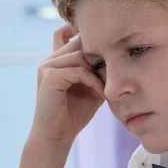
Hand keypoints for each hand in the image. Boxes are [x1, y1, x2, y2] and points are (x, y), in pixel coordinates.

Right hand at [30, 24, 104, 145]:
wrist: (57, 136)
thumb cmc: (74, 114)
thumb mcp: (91, 87)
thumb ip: (98, 71)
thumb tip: (119, 56)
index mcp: (57, 60)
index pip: (68, 32)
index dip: (89, 37)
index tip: (110, 53)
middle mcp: (50, 59)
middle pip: (80, 42)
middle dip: (100, 56)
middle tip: (112, 75)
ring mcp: (47, 67)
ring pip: (80, 55)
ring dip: (98, 71)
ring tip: (106, 88)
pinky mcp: (49, 77)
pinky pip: (77, 70)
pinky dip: (92, 81)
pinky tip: (99, 93)